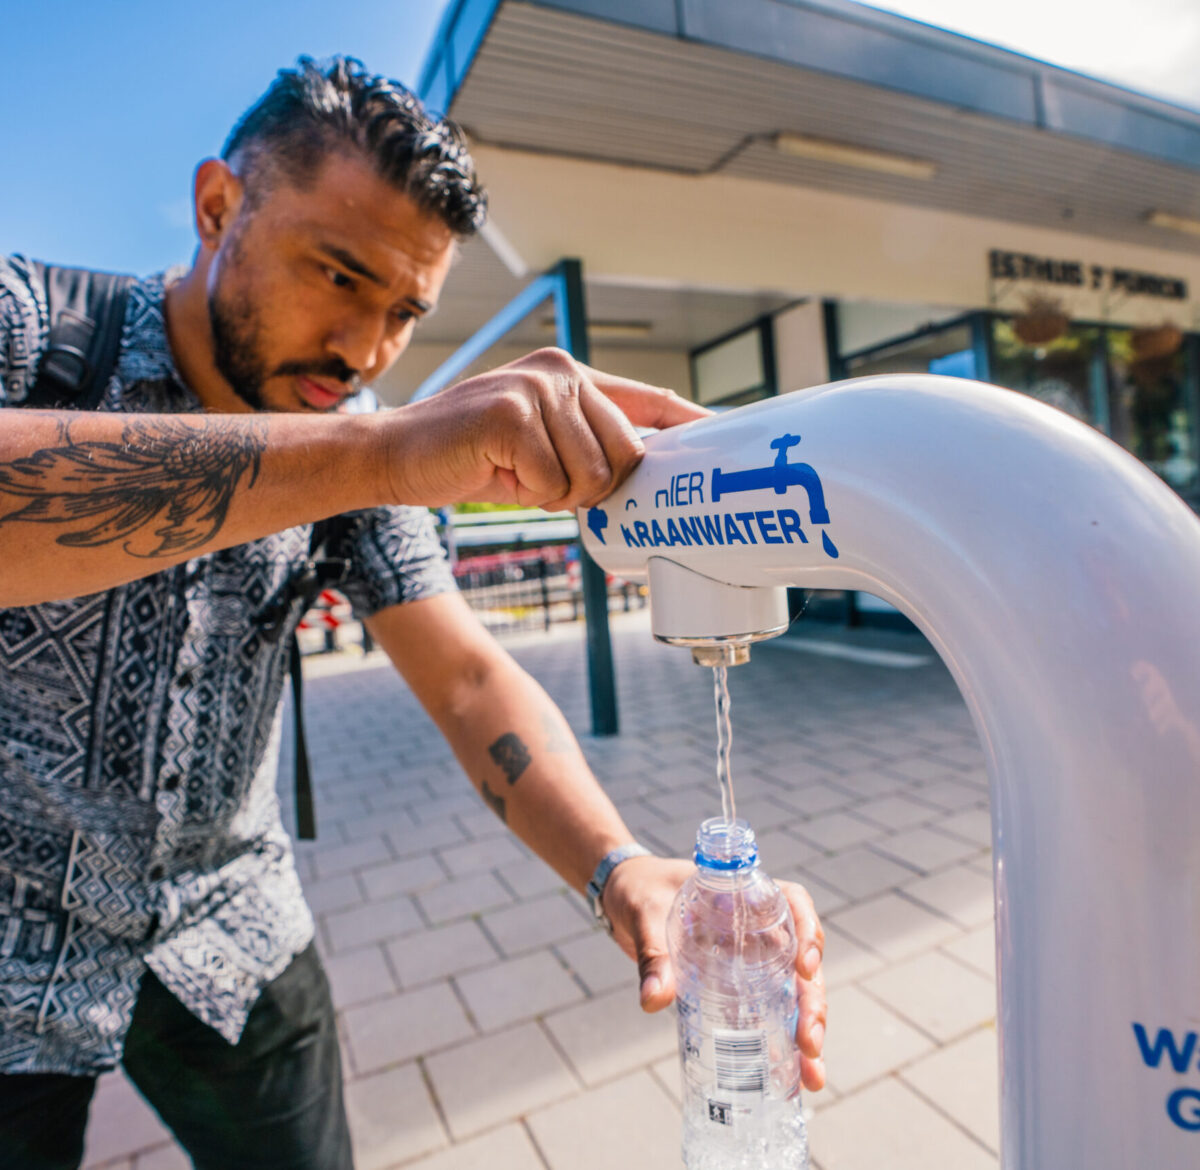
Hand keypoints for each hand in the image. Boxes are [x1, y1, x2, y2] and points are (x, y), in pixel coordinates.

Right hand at [383, 348, 709, 509]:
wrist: (395, 456)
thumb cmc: (470, 457)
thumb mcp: (539, 445)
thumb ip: (586, 447)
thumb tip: (640, 476)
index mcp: (573, 375)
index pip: (650, 399)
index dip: (690, 423)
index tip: (728, 438)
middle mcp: (562, 372)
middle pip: (627, 454)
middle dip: (593, 487)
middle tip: (543, 480)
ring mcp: (537, 388)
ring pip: (594, 475)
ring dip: (557, 494)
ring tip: (516, 473)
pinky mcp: (512, 413)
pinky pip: (554, 483)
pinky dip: (529, 494)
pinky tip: (496, 471)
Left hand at [602, 855, 826, 1091]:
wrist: (623, 898)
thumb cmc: (640, 891)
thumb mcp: (644, 915)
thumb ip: (652, 954)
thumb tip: (653, 1000)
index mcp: (744, 895)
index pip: (793, 903)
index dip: (809, 933)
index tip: (805, 968)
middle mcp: (758, 926)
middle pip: (801, 960)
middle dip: (812, 1003)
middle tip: (810, 1043)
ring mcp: (752, 958)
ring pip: (792, 992)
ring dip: (805, 1031)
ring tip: (810, 1074)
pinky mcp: (737, 984)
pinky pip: (768, 1009)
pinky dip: (781, 1041)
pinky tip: (791, 1076)